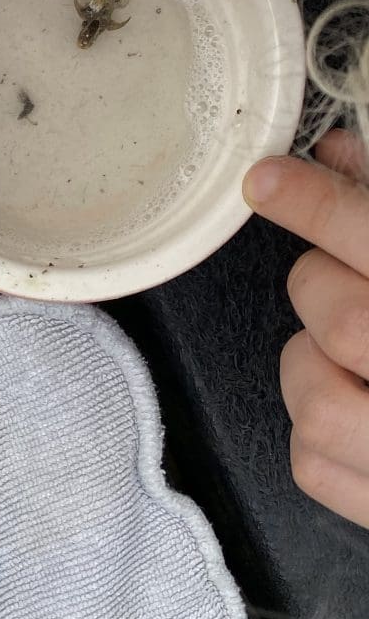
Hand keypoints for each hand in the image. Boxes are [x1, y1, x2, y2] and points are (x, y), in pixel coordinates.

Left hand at [245, 133, 368, 526]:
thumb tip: (339, 154)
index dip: (319, 204)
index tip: (268, 179)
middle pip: (344, 319)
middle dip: (320, 284)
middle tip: (337, 276)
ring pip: (315, 401)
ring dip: (308, 359)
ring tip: (346, 346)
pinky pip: (313, 464)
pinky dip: (311, 426)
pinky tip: (351, 401)